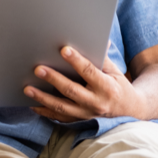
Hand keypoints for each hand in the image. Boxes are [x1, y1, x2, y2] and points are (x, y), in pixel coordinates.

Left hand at [23, 46, 142, 121]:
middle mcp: (97, 102)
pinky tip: (32, 105)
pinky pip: (60, 117)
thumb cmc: (118, 84)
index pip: (89, 72)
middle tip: (37, 69)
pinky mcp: (80, 119)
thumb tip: (92, 38)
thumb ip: (101, 56)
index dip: (76, 61)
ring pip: (62, 106)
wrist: (130, 109)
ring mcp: (87, 113)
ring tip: (27, 89)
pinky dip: (45, 111)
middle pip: (71, 90)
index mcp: (107, 87)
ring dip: (43, 98)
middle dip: (53, 79)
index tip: (63, 49)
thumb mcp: (114, 70)